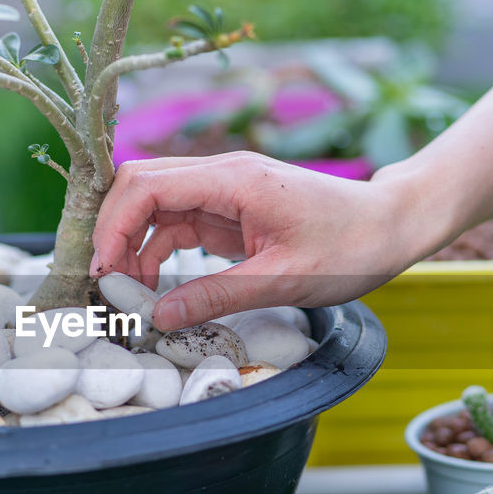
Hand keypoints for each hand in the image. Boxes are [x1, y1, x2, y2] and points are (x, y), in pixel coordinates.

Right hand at [90, 152, 423, 329]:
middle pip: (141, 186)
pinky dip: (157, 251)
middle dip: (113, 232)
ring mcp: (224, 191)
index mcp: (233, 179)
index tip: (102, 271)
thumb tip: (159, 317)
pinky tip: (156, 287)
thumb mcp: (282, 280)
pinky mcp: (230, 211)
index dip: (114, 225)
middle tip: (106, 284)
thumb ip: (217, 296)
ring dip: (132, 244)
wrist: (390, 226)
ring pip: (154, 205)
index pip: (148, 185)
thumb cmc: (349, 247)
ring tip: (128, 293)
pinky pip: (178, 224)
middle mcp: (221, 175)